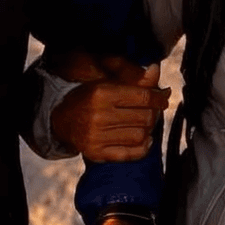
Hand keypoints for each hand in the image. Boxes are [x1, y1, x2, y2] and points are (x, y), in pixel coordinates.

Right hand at [49, 55, 169, 162]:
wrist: (62, 121)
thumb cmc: (88, 98)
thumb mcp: (106, 82)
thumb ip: (133, 77)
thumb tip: (156, 70)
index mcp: (101, 93)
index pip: (142, 96)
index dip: (158, 97)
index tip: (163, 97)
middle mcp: (98, 115)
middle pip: (144, 117)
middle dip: (154, 113)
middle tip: (152, 111)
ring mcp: (96, 137)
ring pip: (140, 136)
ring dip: (148, 130)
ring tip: (144, 124)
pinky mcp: (97, 153)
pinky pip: (131, 154)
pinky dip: (143, 147)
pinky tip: (144, 139)